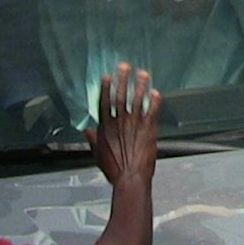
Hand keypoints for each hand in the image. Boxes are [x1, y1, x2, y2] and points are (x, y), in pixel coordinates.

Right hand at [86, 63, 160, 185]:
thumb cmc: (114, 169)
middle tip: (125, 66)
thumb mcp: (98, 154)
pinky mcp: (149, 129)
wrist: (130, 178)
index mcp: (106, 127)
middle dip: (123, 79)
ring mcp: (135, 125)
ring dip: (141, 86)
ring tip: (143, 74)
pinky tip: (156, 92)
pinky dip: (155, 101)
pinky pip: (153, 111)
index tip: (108, 76)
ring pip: (138, 100)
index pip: (105, 102)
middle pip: (121, 96)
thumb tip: (87, 130)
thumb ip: (93, 140)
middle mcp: (120, 122)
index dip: (106, 88)